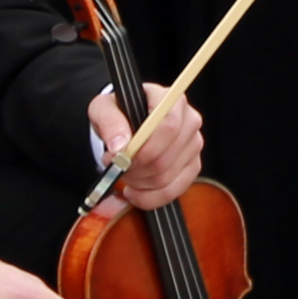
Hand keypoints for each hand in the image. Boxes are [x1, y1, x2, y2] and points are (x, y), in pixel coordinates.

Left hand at [89, 85, 206, 210]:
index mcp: (171, 100)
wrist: (126, 123)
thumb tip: (119, 146)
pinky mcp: (192, 166)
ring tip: (124, 174)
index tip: (124, 158)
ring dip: (140, 183)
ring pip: (167, 176)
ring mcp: (193, 145)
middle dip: (137, 169)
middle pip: (166, 156)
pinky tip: (135, 191)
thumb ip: (109, 123)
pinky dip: (150, 197)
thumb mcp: (104, 109)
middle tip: (117, 168)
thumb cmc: (118, 113)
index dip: (146, 148)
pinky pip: (174, 191)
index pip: (169, 126)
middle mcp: (189, 121)